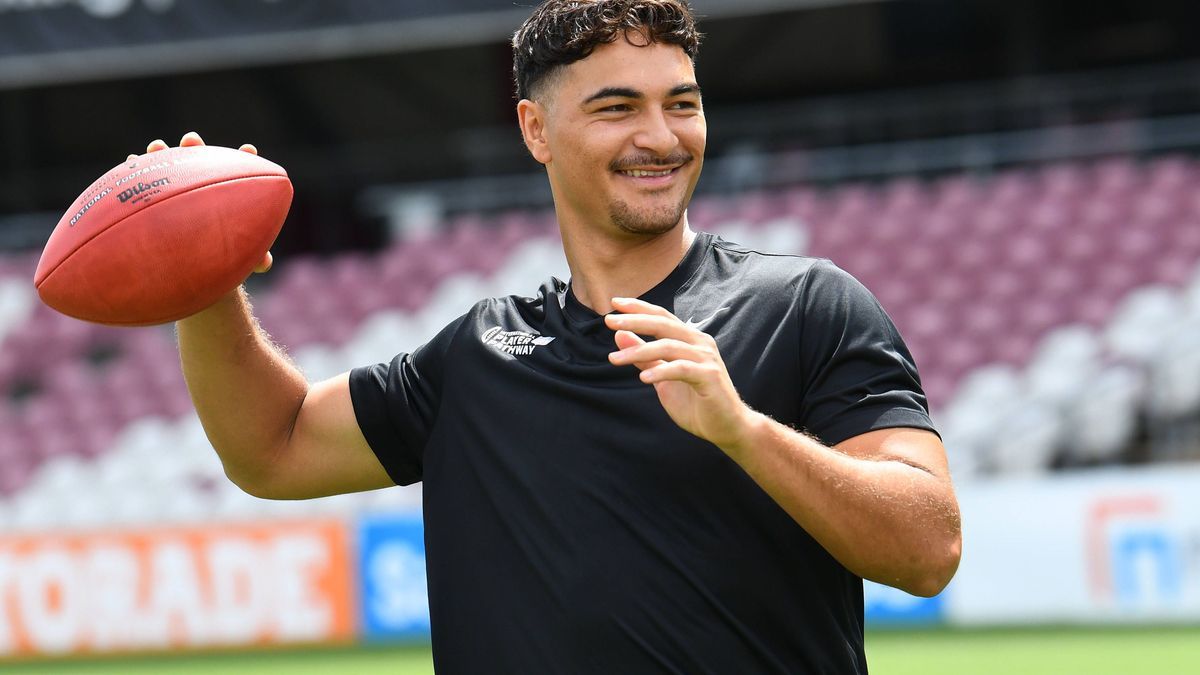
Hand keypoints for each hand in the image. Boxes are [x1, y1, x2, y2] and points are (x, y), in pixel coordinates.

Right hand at [132, 131, 272, 272]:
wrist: (184, 266)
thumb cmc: (216, 257)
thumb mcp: (234, 257)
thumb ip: (252, 258)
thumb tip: (265, 264)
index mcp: (222, 195)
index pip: (233, 171)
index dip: (242, 159)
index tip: (249, 150)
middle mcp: (196, 186)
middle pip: (195, 160)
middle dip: (193, 148)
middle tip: (191, 140)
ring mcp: (170, 188)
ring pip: (164, 166)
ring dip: (160, 154)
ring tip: (156, 146)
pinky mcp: (146, 197)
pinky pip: (138, 181)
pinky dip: (135, 170)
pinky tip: (131, 161)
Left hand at [605, 297, 756, 453]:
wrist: (727, 427)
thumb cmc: (696, 402)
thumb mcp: (662, 377)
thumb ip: (643, 357)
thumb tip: (619, 335)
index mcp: (689, 339)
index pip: (662, 317)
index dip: (639, 308)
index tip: (614, 302)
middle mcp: (699, 343)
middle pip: (663, 324)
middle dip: (635, 320)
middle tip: (609, 320)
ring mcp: (706, 358)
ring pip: (668, 346)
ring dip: (639, 351)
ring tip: (614, 359)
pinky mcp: (710, 376)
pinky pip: (681, 369)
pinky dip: (661, 372)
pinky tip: (643, 378)